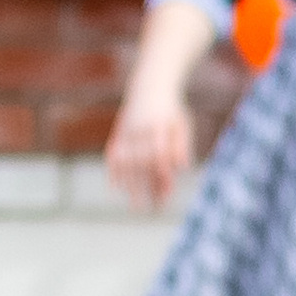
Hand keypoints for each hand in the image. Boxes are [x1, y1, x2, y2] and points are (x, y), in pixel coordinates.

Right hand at [106, 88, 191, 206]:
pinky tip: (116, 187)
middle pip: (141, 163)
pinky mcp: (119, 131)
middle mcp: (140, 129)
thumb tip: (181, 168)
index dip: (161, 173)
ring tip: (134, 205)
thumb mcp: (181, 124)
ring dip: (130, 184)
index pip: (159, 154)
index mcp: (158, 126)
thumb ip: (181, 146)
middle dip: (145, 186)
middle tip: (149, 209)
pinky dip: (114, 170)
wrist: (150, 86)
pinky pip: (113, 153)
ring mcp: (127, 130)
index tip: (165, 192)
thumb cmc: (171, 110)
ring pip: (126, 161)